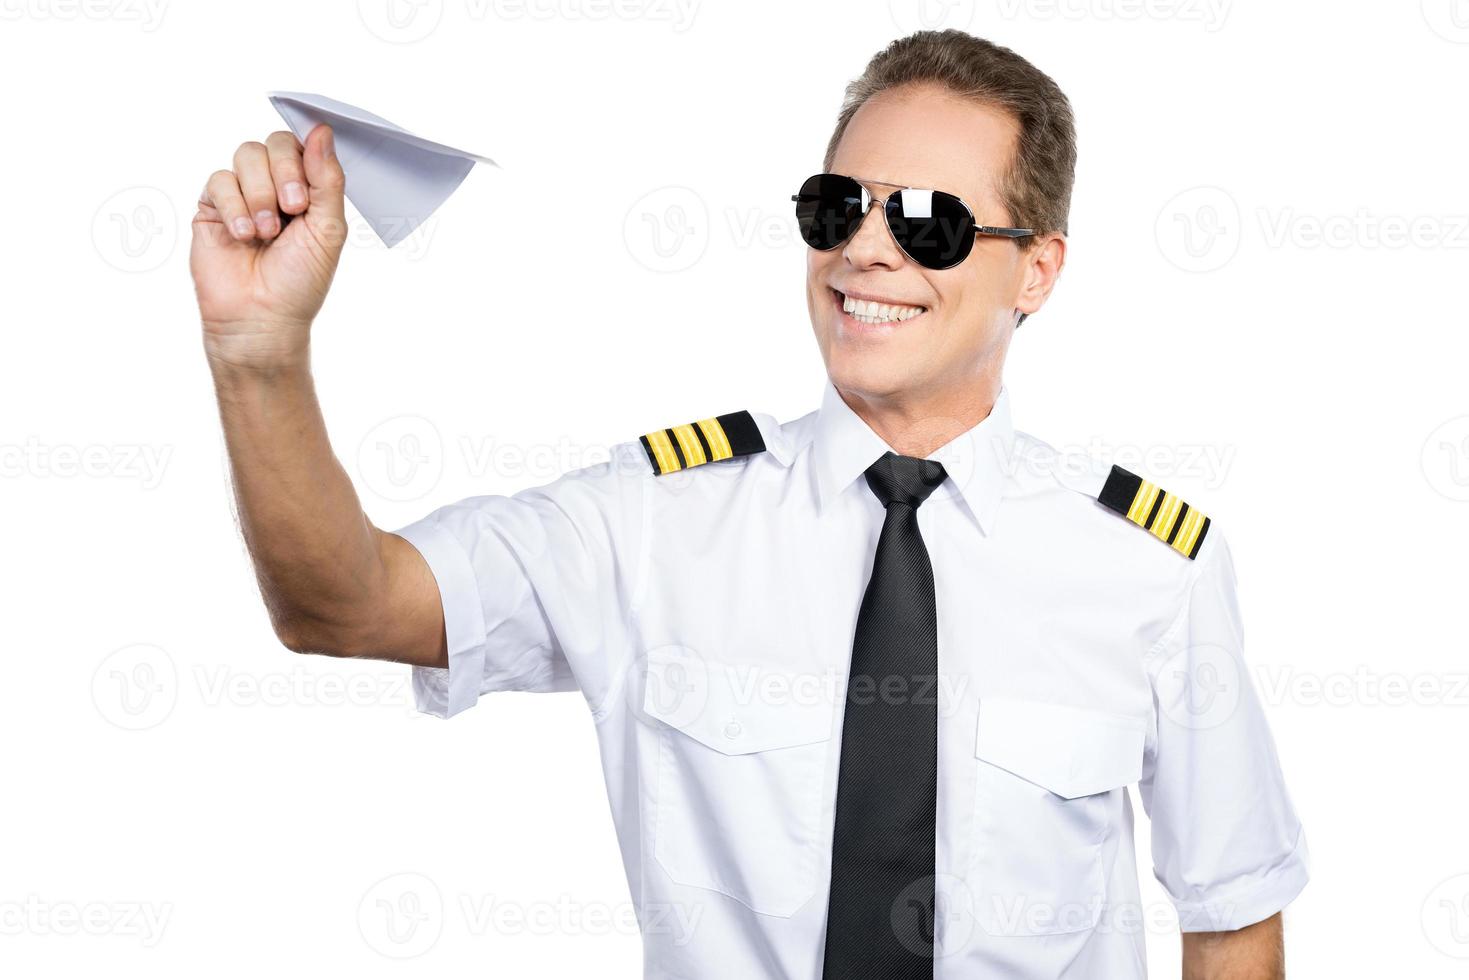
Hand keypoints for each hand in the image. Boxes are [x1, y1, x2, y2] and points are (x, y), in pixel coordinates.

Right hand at [190, 124, 347, 370]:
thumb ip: (327, 179)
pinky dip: (234, 205)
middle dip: (285, 173)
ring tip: (267, 232)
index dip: (305, 155)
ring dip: (260, 193)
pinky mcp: (212, 207)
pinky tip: (243, 234)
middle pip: (273, 143)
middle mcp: (274, 185)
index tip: (309, 184)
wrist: (262, 318)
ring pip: (246, 156)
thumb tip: (322, 129)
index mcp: (307, 189)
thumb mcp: (328, 229)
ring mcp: (242, 194)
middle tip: (293, 209)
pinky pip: (219, 181)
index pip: (304, 145)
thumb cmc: (299, 281)